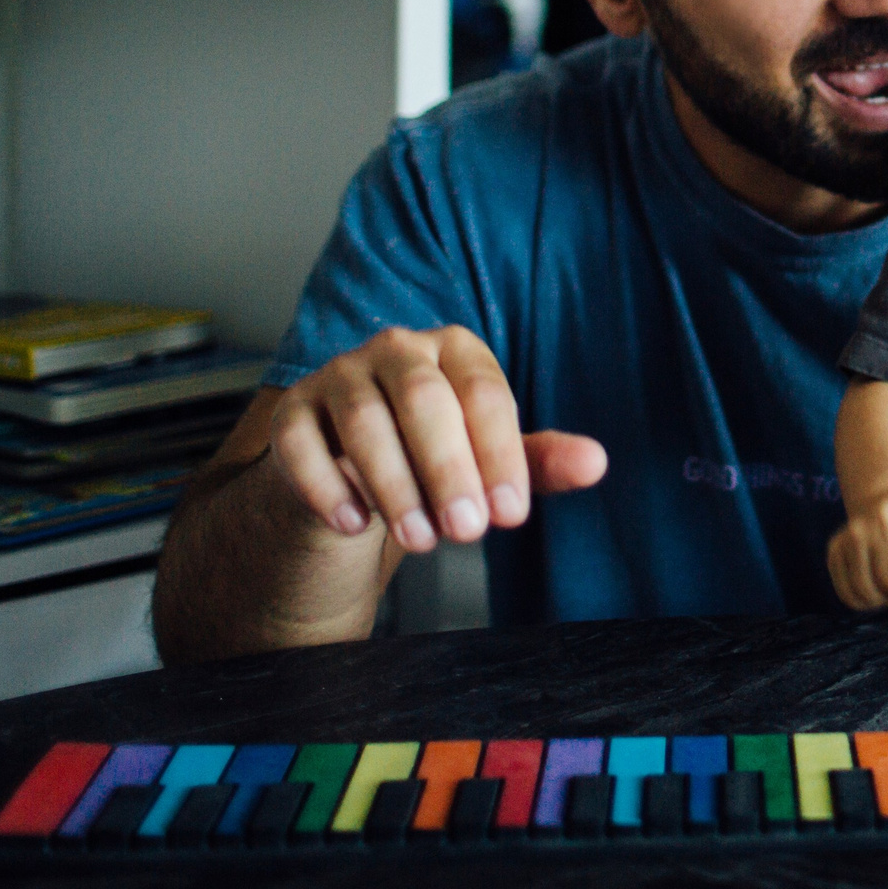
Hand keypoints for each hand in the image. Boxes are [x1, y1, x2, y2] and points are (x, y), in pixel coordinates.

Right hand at [265, 326, 607, 554]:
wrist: (353, 478)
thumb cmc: (433, 458)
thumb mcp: (488, 460)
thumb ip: (538, 461)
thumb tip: (596, 463)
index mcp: (455, 349)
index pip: (484, 393)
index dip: (500, 456)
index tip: (511, 514)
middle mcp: (397, 350)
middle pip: (424, 400)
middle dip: (449, 470)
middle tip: (467, 532)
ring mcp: (339, 376)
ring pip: (363, 421)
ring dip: (395, 486)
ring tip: (420, 539)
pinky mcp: (292, 413)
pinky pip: (300, 443)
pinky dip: (327, 486)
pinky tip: (354, 524)